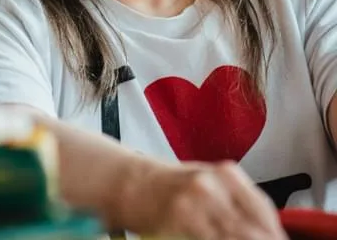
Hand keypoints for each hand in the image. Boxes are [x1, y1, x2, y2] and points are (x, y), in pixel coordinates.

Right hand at [116, 159, 286, 239]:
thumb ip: (238, 203)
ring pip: (232, 236)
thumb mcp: (211, 184)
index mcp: (227, 173)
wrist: (134, 183)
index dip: (273, 233)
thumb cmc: (174, 185)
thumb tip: (268, 230)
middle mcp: (213, 185)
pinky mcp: (179, 220)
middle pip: (251, 229)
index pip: (263, 211)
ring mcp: (195, 203)